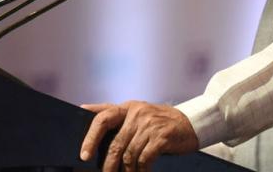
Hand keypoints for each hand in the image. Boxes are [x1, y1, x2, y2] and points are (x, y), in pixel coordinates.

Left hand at [80, 101, 198, 171]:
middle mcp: (138, 113)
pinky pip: (144, 159)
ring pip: (129, 155)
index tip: (84, 156)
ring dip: (126, 171)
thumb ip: (113, 112)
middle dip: (108, 164)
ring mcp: (150, 124)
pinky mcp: (162, 136)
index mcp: (128, 107)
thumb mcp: (136, 112)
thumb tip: (83, 109)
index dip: (90, 137)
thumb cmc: (158, 120)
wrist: (190, 122)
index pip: (103, 118)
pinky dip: (140, 170)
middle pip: (115, 143)